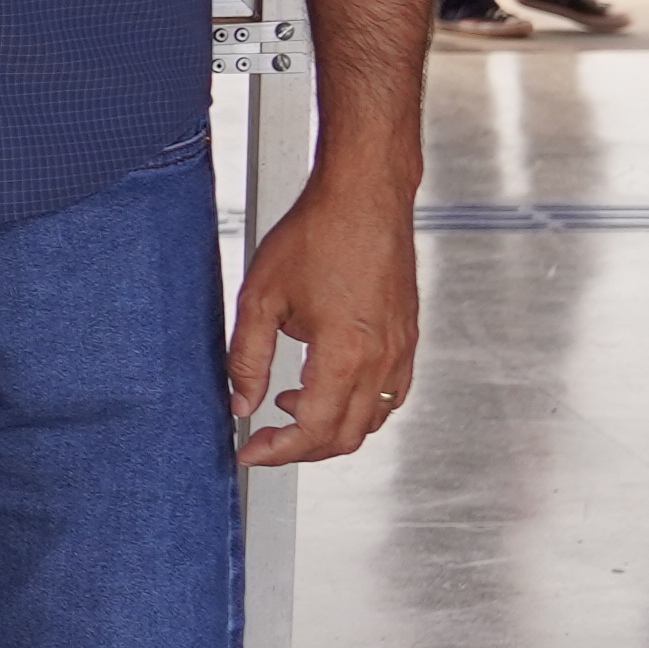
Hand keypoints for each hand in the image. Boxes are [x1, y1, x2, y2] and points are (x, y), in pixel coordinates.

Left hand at [225, 171, 417, 469]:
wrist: (364, 195)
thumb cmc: (318, 233)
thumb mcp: (261, 298)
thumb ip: (248, 359)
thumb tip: (241, 403)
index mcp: (345, 355)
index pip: (313, 430)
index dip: (277, 451)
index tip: (250, 452)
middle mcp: (382, 359)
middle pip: (346, 436)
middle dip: (301, 449)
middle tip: (265, 440)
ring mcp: (400, 349)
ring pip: (373, 420)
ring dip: (331, 429)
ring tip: (288, 408)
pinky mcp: (407, 336)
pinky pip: (391, 394)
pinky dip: (359, 406)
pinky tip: (327, 385)